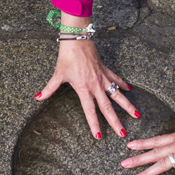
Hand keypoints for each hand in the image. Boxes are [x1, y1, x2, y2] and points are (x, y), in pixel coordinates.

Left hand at [34, 14, 139, 139]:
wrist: (77, 39)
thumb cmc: (67, 56)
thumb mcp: (58, 74)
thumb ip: (49, 88)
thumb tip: (37, 97)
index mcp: (83, 88)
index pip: (90, 110)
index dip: (94, 124)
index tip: (99, 136)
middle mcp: (95, 85)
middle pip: (107, 107)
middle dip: (115, 121)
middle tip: (123, 133)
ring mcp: (102, 77)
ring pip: (117, 95)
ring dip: (127, 105)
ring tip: (137, 114)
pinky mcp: (105, 69)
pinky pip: (116, 79)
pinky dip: (123, 84)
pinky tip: (130, 90)